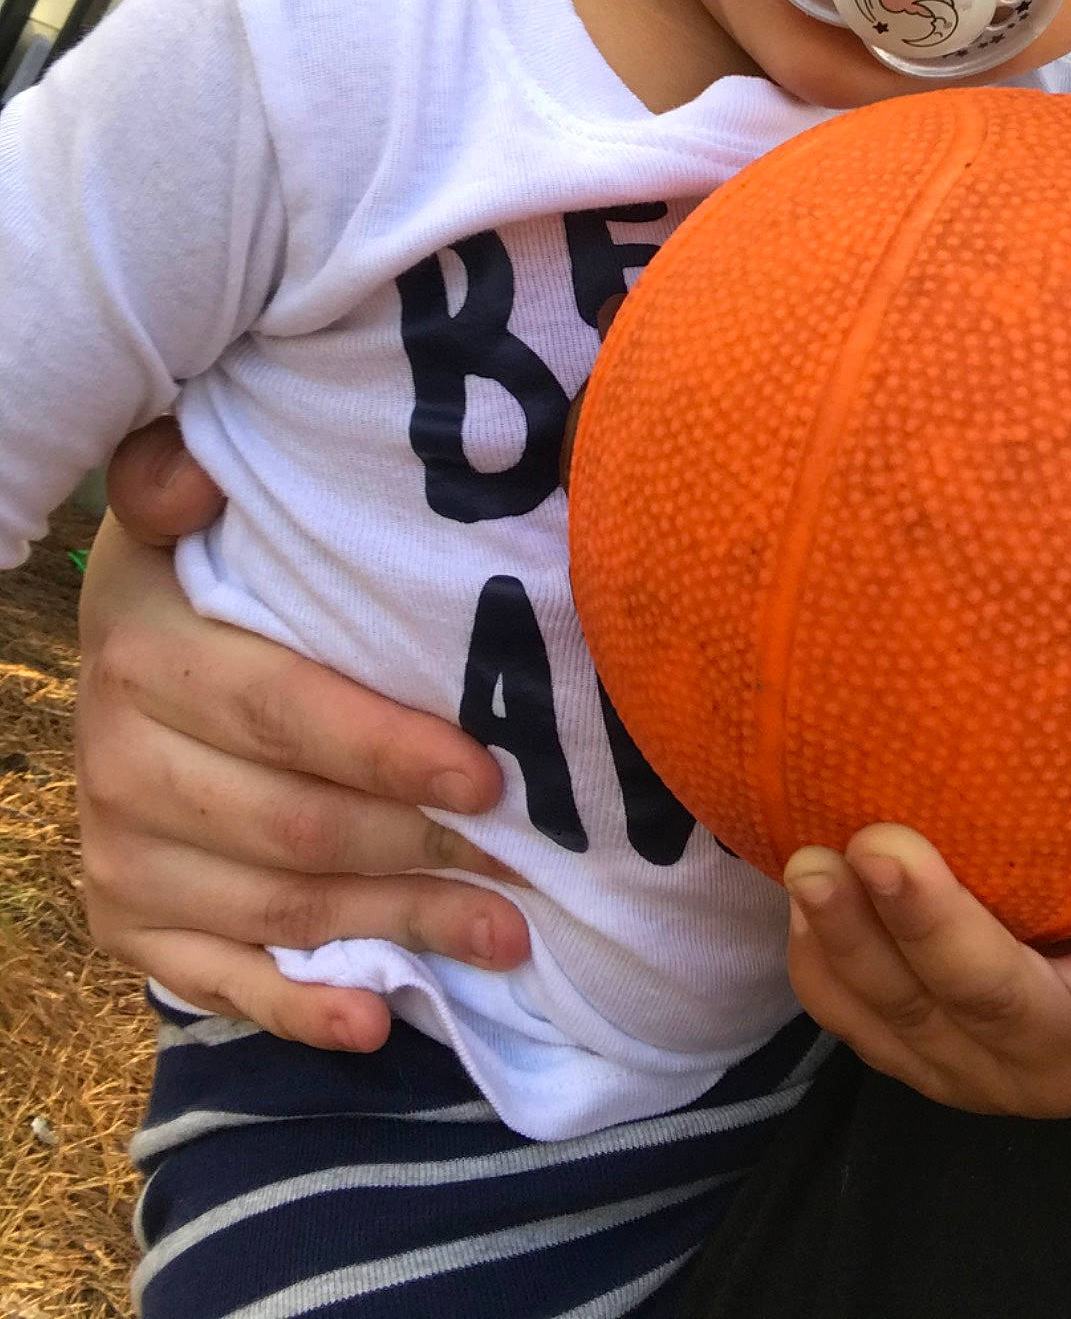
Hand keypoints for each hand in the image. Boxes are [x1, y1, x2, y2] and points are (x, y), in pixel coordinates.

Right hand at [76, 420, 528, 1050]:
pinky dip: (300, 1010)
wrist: (127, 656)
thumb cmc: (205, 576)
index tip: (491, 775)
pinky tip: (376, 1023)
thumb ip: (182, 479)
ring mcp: (120, 852)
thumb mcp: (185, 511)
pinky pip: (216, 984)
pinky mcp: (128, 921)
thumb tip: (199, 467)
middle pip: (293, 828)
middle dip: (423, 853)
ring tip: (510, 935)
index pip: (280, 711)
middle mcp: (119, 761)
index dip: (388, 747)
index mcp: (144, 649)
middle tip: (530, 870)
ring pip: (280, 911)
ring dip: (401, 928)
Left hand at [784, 814, 1070, 1124]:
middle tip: (883, 848)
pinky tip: (798, 886)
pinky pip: (842, 1004)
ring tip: (813, 862)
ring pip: (893, 1009)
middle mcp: (1036, 1055)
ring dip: (847, 938)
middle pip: (983, 1002)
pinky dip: (817, 952)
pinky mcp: (892, 1036)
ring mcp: (955, 1056)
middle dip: (930, 932)